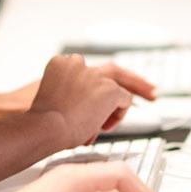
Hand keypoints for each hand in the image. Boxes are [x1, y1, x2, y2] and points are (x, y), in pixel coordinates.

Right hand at [27, 55, 145, 145]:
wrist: (42, 125)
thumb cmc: (39, 121)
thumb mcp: (50, 103)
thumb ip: (67, 102)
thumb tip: (79, 117)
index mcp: (62, 65)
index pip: (88, 71)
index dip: (99, 83)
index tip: (106, 89)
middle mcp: (80, 66)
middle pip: (112, 69)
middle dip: (131, 77)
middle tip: (147, 86)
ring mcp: (95, 77)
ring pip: (120, 84)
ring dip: (135, 90)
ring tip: (151, 95)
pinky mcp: (108, 90)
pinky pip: (123, 100)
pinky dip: (119, 114)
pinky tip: (107, 126)